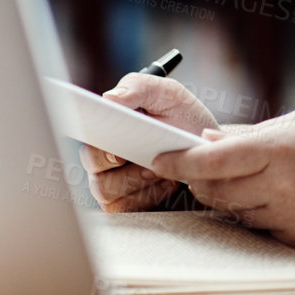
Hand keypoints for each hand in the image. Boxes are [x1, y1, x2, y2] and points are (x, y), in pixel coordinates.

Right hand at [81, 74, 218, 211]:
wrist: (208, 150)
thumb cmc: (183, 118)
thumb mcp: (169, 94)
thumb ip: (140, 87)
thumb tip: (109, 97)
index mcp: (107, 125)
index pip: (86, 131)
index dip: (93, 136)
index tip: (114, 144)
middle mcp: (102, 154)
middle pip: (92, 162)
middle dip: (120, 160)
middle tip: (148, 157)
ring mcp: (110, 181)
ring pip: (105, 188)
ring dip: (136, 179)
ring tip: (161, 170)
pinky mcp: (124, 203)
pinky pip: (124, 207)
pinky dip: (147, 196)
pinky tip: (166, 184)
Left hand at [149, 110, 294, 254]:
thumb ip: (258, 133)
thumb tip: (210, 138)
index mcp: (284, 147)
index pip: (214, 158)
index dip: (180, 160)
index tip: (159, 157)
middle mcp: (282, 184)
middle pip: (214, 189)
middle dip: (201, 179)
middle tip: (201, 168)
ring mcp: (288, 217)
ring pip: (234, 211)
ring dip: (233, 197)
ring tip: (261, 180)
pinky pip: (259, 229)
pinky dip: (258, 214)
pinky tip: (283, 200)